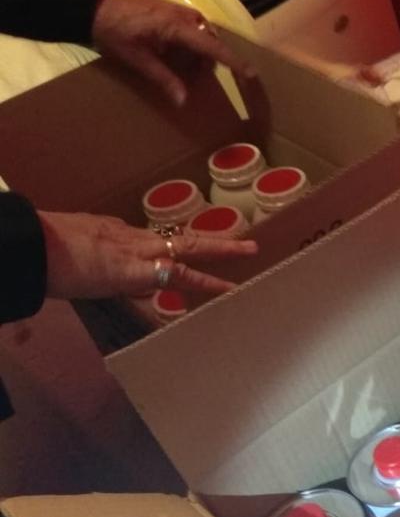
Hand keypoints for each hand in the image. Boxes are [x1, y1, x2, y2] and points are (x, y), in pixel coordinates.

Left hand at [38, 211, 257, 298]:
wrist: (31, 243)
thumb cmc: (64, 269)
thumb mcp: (102, 285)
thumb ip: (133, 286)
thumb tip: (161, 288)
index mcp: (139, 260)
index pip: (185, 270)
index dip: (211, 280)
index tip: (236, 287)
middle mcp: (138, 242)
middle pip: (187, 245)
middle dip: (221, 247)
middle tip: (251, 247)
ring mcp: (122, 232)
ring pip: (165, 239)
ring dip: (193, 244)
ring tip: (212, 246)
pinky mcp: (104, 227)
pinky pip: (139, 237)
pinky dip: (154, 244)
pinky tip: (144, 250)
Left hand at [91, 0, 255, 105]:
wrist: (92, 5)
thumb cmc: (112, 32)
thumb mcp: (136, 59)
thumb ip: (163, 78)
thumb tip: (184, 101)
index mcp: (176, 27)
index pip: (212, 47)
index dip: (233, 61)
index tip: (251, 73)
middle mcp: (185, 16)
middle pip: (209, 44)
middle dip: (204, 63)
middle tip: (188, 80)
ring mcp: (179, 10)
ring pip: (201, 38)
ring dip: (194, 55)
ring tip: (173, 67)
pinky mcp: (172, 10)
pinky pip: (192, 30)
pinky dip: (187, 45)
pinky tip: (169, 53)